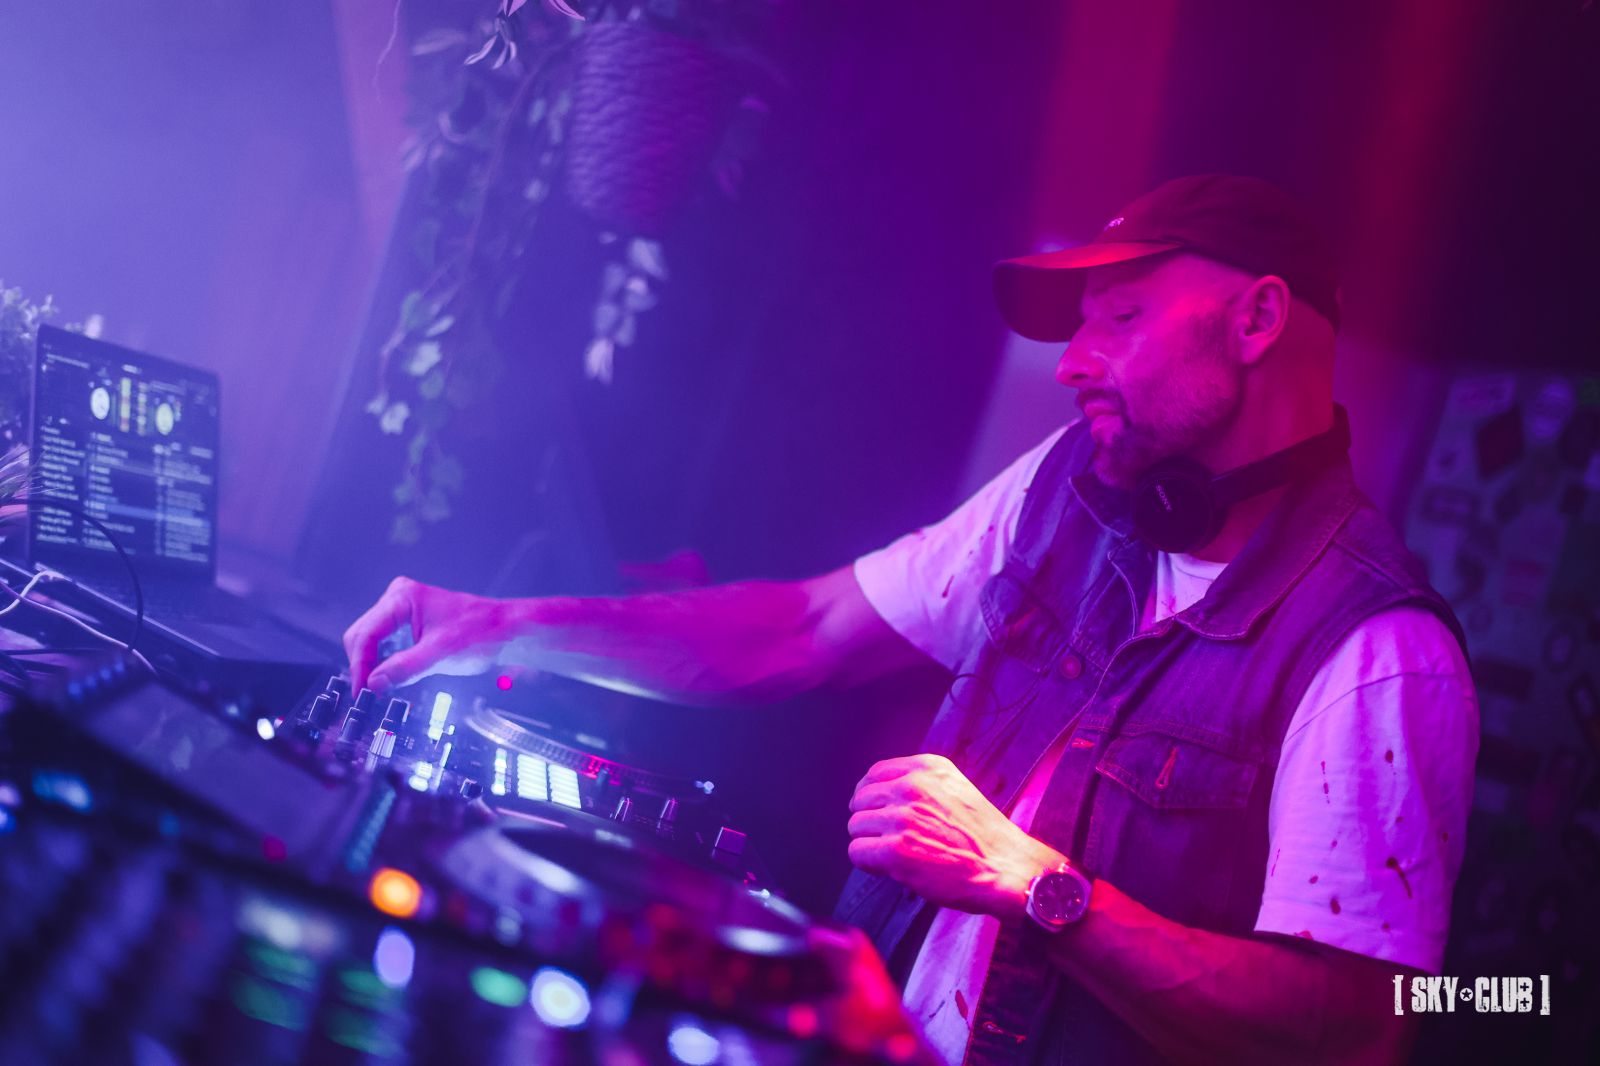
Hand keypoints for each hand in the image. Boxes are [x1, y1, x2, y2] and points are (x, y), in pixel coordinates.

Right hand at [343, 576, 518, 691]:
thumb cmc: (481, 633)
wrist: (506, 631)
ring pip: (372, 642)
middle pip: (363, 636)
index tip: (361, 691)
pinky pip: (386, 644)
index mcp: (402, 598)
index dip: (360, 664)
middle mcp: (398, 599)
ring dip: (372, 665)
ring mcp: (402, 611)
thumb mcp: (440, 654)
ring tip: (377, 690)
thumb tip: (373, 683)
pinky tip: (389, 679)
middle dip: (363, 665)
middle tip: (367, 695)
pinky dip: (384, 662)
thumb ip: (404, 668)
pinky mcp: (409, 625)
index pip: (366, 633)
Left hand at [847, 754, 1065, 919]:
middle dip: (870, 821)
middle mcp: (912, 787)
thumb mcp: (955, 790)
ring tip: (895, 854)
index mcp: (927, 768)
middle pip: (861, 800)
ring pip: (856, 826)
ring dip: (870, 842)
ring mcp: (902, 818)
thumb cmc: (983, 837)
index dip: (869, 795)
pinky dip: (868, 863)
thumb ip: (922, 786)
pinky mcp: (896, 850)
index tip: (874, 810)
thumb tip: (882, 794)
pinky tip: (890, 868)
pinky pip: (858, 852)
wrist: (1006, 867)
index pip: (875, 774)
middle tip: (888, 839)